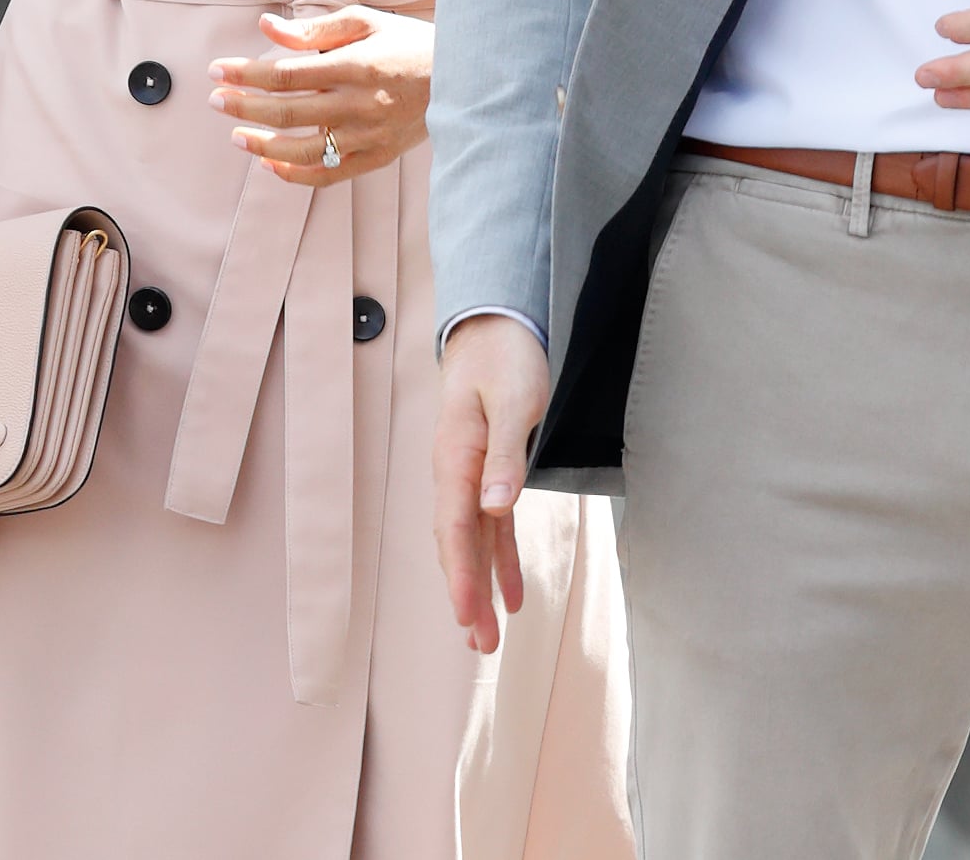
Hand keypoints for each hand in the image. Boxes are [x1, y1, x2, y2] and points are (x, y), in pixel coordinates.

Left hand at [209, 4, 432, 186]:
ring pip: (302, 149)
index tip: (218, 71)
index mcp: (355, 65)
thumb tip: (266, 28)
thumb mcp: (365, 23)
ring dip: (261, 144)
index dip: (246, 74)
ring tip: (236, 135)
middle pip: (286, 112)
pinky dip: (294, 173)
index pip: (286, 74)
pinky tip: (270, 163)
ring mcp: (368, 136)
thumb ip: (314, 28)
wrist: (463, 79)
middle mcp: (359, 104)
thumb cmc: (408, 44)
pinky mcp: (376, 158)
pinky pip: (328, 174)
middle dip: (242, 106)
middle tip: (215, 100)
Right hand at [433, 315, 548, 653]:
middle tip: (480, 645)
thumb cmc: (505, 356)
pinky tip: (513, 594)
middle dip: (468, 594)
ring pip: (472, 542)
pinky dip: (500, 559)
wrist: (496, 325)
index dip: (462, 573)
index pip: (456, 526)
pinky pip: (490, 526)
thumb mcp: (513, 398)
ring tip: (488, 637)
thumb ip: (503, 453)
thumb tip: (495, 506)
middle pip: (458, 544)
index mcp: (456, 455)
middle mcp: (456, 471)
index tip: (468, 615)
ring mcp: (470, 474)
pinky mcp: (489, 472)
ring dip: (481, 586)